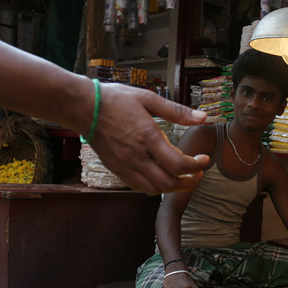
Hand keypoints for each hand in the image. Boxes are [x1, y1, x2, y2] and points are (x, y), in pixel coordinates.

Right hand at [89, 83, 209, 194]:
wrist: (83, 107)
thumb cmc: (115, 100)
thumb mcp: (148, 98)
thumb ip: (177, 111)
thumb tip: (203, 117)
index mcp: (147, 137)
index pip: (178, 164)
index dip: (196, 167)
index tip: (204, 160)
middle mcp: (136, 156)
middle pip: (169, 183)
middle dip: (189, 182)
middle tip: (198, 173)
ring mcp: (125, 165)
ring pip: (154, 189)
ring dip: (172, 188)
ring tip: (183, 177)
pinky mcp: (116, 169)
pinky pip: (139, 187)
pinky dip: (155, 187)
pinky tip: (161, 176)